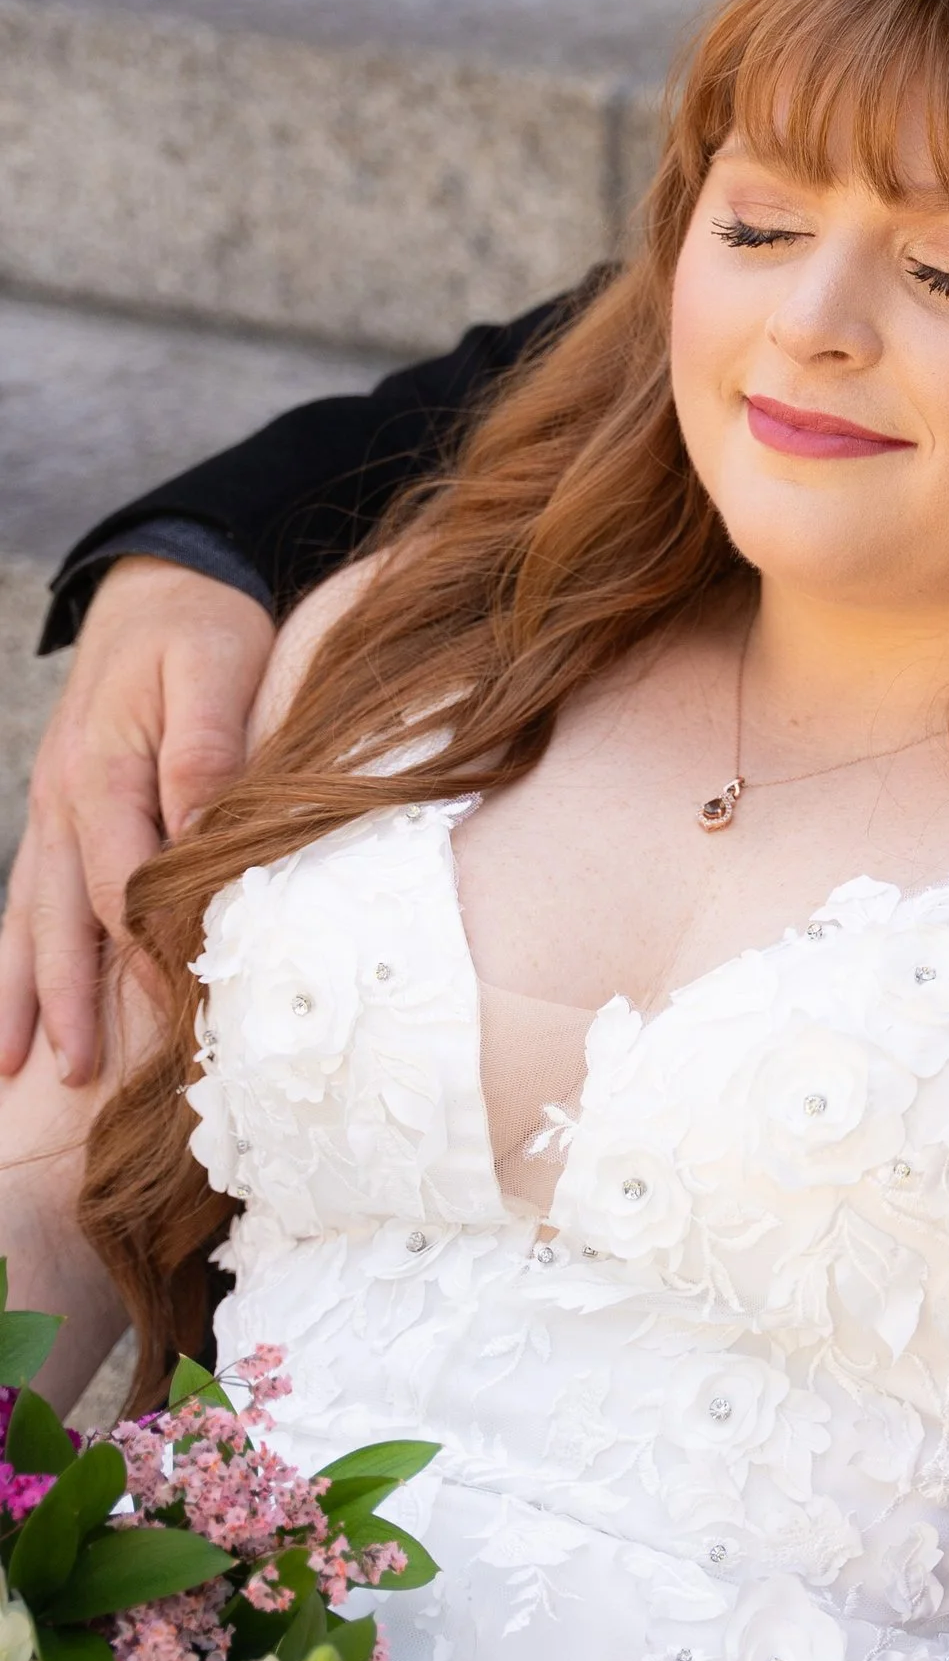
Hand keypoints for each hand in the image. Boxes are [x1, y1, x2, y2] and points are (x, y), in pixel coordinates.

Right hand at [0, 560, 273, 1086]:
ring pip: (28, 917)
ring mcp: (51, 813)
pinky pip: (23, 898)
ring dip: (25, 993)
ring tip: (14, 1066)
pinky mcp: (56, 818)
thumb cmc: (201, 629)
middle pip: (60, 916)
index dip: (145, 944)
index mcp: (104, 770)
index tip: (177, 1007)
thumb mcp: (215, 669)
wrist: (158, 586)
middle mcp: (65, 802)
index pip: (120, 878)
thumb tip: (204, 832)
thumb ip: (206, 751)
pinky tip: (8, 1009)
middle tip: (75, 1075)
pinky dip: (12, 956)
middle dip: (67, 998)